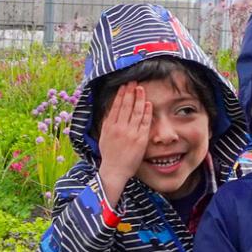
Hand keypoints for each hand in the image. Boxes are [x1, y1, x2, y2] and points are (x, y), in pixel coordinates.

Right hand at [97, 82, 151, 205]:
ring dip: (138, 98)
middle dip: (129, 92)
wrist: (114, 170)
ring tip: (141, 88)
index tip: (124, 86)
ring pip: (135, 112)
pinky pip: (144, 123)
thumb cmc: (109, 155)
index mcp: (109, 126)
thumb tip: (110, 111)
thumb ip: (107, 124)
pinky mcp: (140, 139)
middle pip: (125, 106)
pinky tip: (148, 103)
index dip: (120, 95)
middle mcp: (119, 128)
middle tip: (133, 81)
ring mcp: (130, 133)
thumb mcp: (103, 137)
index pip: (115, 106)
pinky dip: (146, 112)